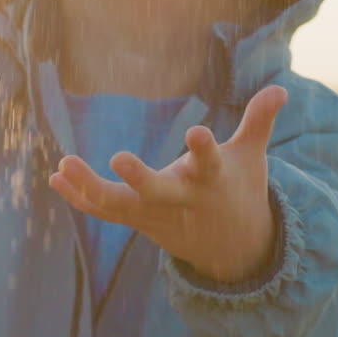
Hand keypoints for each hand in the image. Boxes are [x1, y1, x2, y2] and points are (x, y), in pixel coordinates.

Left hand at [48, 85, 287, 283]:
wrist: (232, 248)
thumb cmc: (238, 190)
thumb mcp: (251, 157)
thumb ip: (258, 122)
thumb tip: (281, 88)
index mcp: (212, 181)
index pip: (210, 165)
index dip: (203, 151)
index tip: (196, 132)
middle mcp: (182, 201)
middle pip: (158, 192)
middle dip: (139, 179)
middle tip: (118, 157)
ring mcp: (157, 216)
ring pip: (120, 206)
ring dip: (90, 187)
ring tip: (64, 164)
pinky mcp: (139, 223)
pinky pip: (105, 213)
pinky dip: (80, 198)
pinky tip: (56, 178)